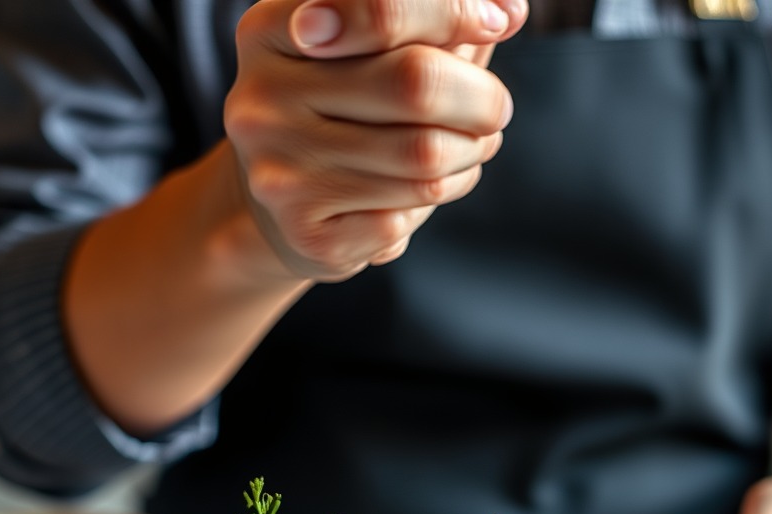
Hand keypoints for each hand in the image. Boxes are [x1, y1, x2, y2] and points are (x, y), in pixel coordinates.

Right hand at [224, 0, 526, 281]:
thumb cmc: (345, 112)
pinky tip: (433, 188)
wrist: (284, 207)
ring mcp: (279, 170)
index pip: (383, 7)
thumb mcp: (372, 51)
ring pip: (424, 158)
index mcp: (272, 28)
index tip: (499, 23)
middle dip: (480, 98)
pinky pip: (407, 214)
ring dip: (469, 155)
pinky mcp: (307, 232)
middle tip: (496, 109)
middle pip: (415, 84)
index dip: (455, 12)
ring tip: (469, 148)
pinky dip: (440, 198)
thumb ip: (432, 21)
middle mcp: (263, 97)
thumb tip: (508, 11)